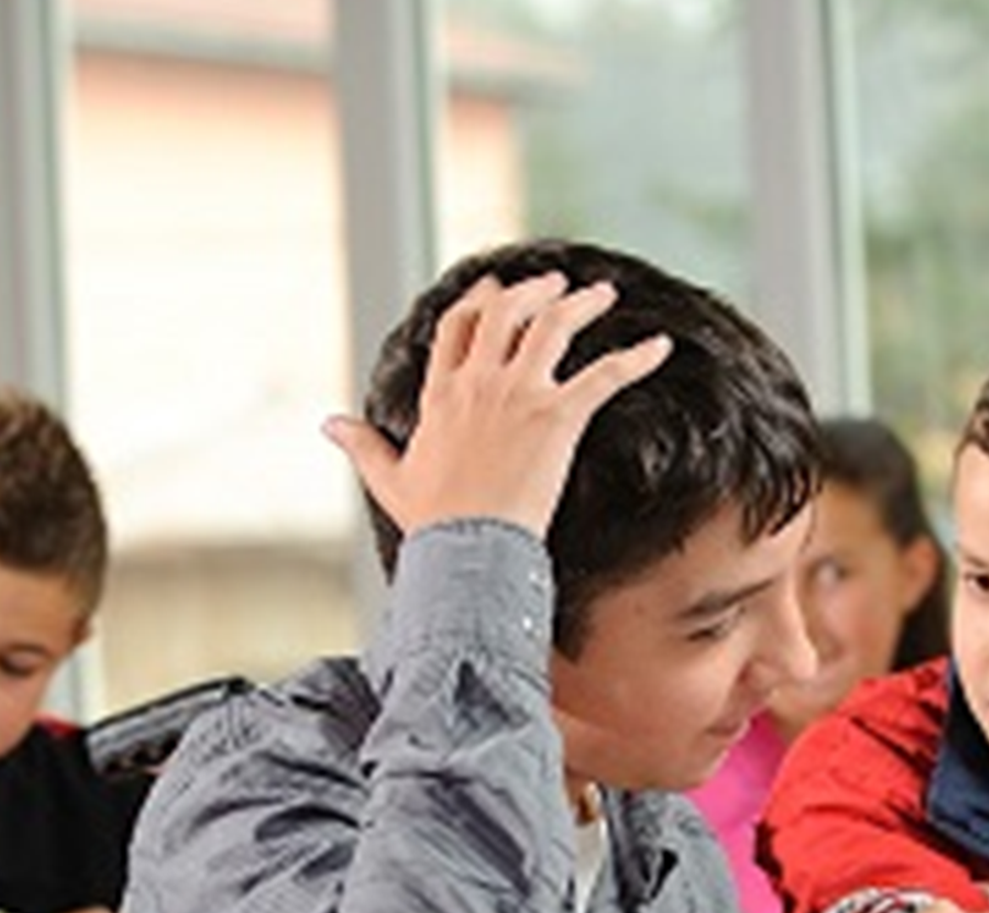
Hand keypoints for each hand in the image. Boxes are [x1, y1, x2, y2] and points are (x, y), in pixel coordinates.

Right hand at [324, 271, 674, 538]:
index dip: (479, 301)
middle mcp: (479, 384)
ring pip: (553, 326)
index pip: (458, 328)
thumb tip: (327, 424)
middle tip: (557, 285)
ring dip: (581, 304)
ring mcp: (518, 396)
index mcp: (442, 396)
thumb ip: (361, 445)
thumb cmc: (431, 525)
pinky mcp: (557, 416)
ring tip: (603, 294)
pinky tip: (661, 346)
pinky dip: (637, 357)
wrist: (466, 552)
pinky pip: (604, 375)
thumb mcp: (389, 479)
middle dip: (532, 291)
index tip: (495, 286)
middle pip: (505, 312)